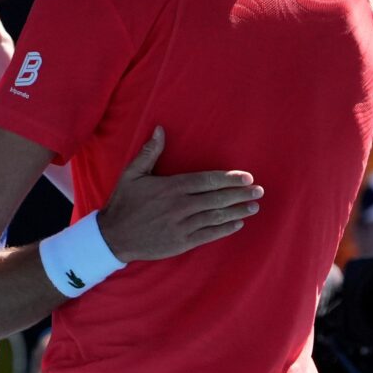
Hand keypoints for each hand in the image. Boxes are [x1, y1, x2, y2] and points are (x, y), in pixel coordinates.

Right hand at [97, 127, 262, 262]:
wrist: (114, 236)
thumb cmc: (124, 202)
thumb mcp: (132, 174)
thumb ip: (149, 152)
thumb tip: (160, 130)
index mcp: (171, 187)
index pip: (207, 180)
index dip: (229, 179)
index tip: (246, 177)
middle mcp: (180, 206)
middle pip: (217, 198)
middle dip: (240, 194)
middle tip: (258, 191)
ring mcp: (182, 226)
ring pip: (216, 217)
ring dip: (237, 211)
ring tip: (253, 206)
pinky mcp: (182, 242)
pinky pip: (209, 235)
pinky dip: (225, 229)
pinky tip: (237, 224)